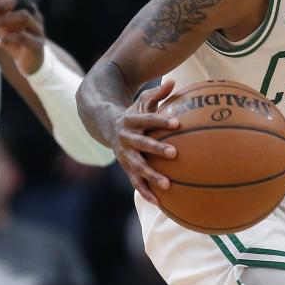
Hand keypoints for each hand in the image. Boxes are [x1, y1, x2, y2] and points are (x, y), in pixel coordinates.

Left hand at [0, 0, 44, 74]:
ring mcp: (38, 30)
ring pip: (24, 16)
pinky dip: (8, 38)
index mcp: (28, 10)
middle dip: (2, 5)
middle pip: (21, 3)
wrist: (29, 64)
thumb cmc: (15, 42)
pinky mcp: (38, 44)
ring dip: (4, 20)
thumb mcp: (4, 28)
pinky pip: (24, 37)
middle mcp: (36, 17)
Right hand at [112, 79, 178, 203]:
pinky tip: (159, 202)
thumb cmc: (133, 114)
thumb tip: (173, 81)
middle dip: (157, 149)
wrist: (107, 127)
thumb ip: (157, 93)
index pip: (148, 119)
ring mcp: (125, 155)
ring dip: (151, 176)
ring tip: (167, 184)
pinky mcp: (125, 168)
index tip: (177, 123)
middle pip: (142, 144)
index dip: (162, 121)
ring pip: (138, 167)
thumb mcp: (142, 101)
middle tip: (174, 153)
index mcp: (131, 121)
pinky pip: (135, 182)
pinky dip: (146, 192)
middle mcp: (126, 139)